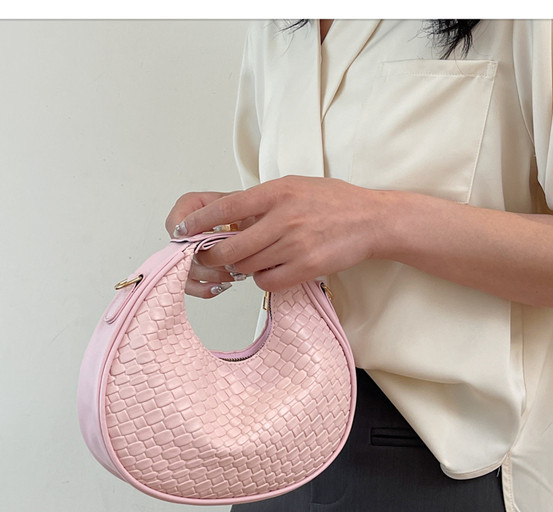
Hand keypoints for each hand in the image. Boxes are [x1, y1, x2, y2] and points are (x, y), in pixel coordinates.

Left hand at [172, 176, 386, 291]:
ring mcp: (296, 245)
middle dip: (213, 257)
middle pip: (231, 247)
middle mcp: (284, 218)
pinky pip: (267, 282)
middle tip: (211, 258)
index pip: (226, 208)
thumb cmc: (330, 202)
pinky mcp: (307, 268)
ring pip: (248, 267)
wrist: (370, 220)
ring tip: (251, 260)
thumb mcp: (293, 187)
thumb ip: (261, 201)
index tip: (182, 232)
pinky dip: (262, 280)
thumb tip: (226, 218)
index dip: (199, 223)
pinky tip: (271, 270)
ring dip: (242, 268)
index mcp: (277, 192)